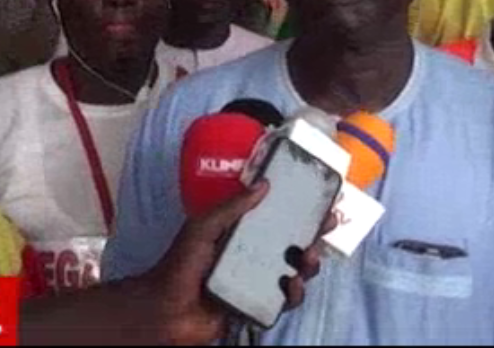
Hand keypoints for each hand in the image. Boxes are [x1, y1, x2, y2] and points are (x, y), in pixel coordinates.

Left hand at [145, 182, 337, 343]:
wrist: (167, 310)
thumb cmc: (180, 264)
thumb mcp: (203, 227)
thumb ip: (232, 207)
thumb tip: (264, 183)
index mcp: (241, 232)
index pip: (276, 217)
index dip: (300, 209)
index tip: (323, 200)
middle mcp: (252, 254)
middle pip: (293, 243)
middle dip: (314, 235)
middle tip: (326, 227)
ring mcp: (257, 280)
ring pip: (295, 271)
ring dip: (308, 264)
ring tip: (308, 259)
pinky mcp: (259, 305)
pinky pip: (285, 300)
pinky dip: (294, 294)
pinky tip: (290, 286)